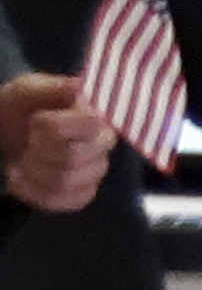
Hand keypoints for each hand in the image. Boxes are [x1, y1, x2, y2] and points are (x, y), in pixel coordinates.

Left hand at [0, 74, 104, 215]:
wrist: (10, 133)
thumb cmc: (21, 108)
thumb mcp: (27, 89)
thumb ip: (52, 88)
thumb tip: (80, 88)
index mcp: (95, 114)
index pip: (90, 125)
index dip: (55, 127)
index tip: (35, 120)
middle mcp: (103, 143)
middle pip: (74, 158)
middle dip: (38, 151)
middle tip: (26, 141)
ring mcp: (95, 171)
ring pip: (66, 182)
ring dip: (32, 172)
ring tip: (21, 160)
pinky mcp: (83, 193)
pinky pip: (65, 201)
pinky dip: (33, 192)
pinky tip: (20, 178)